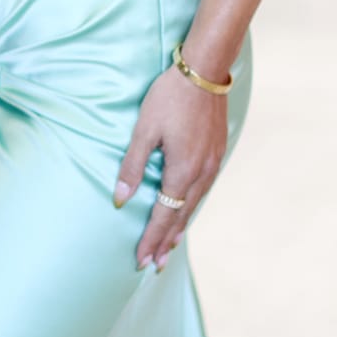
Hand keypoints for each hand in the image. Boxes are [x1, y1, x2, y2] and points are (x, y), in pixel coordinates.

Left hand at [114, 64, 228, 271]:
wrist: (205, 70)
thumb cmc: (169, 96)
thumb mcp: (144, 129)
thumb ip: (132, 166)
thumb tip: (120, 200)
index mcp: (182, 170)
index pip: (164, 215)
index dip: (152, 239)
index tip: (142, 261)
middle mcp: (201, 172)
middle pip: (181, 216)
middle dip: (166, 242)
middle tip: (155, 265)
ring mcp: (213, 163)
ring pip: (194, 204)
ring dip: (180, 227)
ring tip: (169, 247)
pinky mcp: (217, 152)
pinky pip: (203, 190)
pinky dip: (191, 207)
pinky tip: (186, 210)